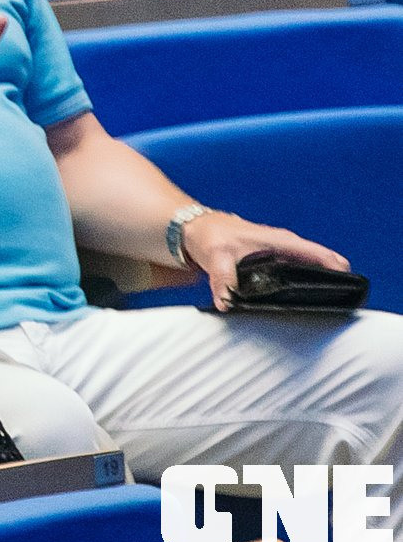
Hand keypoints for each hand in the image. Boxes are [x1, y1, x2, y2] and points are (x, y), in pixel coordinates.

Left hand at [179, 210, 351, 312]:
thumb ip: (223, 279)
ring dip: (316, 288)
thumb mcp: (217, 256)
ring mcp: (281, 256)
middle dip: (332, 285)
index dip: (339, 272)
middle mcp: (287, 248)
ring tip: (320, 311)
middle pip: (322, 266)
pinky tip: (296, 306)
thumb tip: (228, 302)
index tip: (349, 290)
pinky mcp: (272, 265)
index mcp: (282, 242)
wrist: (193, 230)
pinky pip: (295, 277)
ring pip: (309, 272)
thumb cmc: (210, 237)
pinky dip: (299, 288)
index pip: (322, 255)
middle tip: (335, 309)